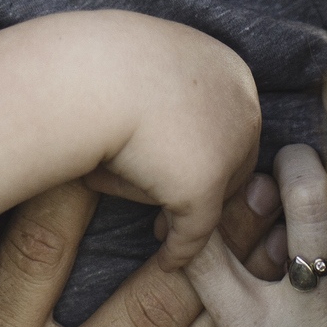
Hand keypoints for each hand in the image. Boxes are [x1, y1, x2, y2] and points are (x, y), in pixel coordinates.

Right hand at [85, 20, 259, 268]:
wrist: (86, 71)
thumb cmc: (99, 65)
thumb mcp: (140, 71)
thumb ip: (159, 94)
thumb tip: (151, 121)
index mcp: (226, 68)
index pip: (230, 123)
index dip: (203, 152)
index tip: (174, 168)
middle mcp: (241, 102)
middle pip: (234, 160)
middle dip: (203, 187)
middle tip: (172, 211)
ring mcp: (228, 142)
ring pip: (213, 192)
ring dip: (186, 210)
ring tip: (155, 227)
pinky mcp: (204, 182)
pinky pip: (196, 230)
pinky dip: (181, 248)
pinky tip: (167, 262)